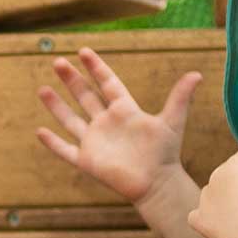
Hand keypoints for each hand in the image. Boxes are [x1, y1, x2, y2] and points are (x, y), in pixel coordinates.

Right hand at [34, 49, 200, 206]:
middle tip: (58, 62)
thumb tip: (198, 74)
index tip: (84, 52)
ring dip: (56, 106)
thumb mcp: (172, 121)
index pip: (107, 84)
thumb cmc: (165, 154)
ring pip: (71, 120)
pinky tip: (39, 131)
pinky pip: (66, 150)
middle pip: (85, 96)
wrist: (157, 184)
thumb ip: (181, 98)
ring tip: (42, 88)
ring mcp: (95, 142)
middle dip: (71, 80)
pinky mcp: (87, 161)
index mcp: (124, 110)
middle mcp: (106, 123)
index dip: (96, 68)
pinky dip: (52, 143)